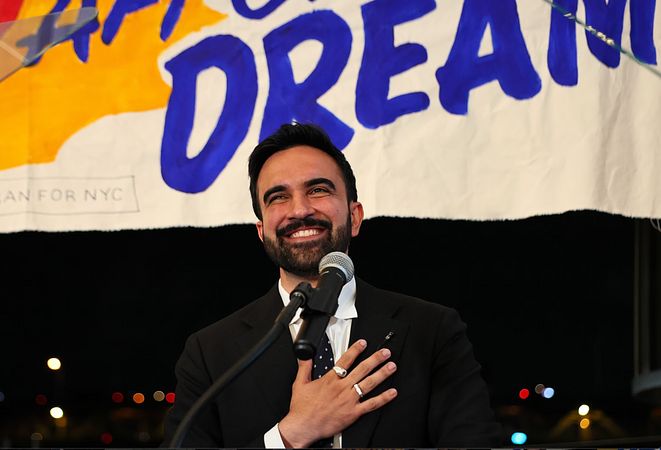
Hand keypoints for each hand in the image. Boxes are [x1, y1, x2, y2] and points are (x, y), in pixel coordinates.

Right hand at [278, 339, 397, 447]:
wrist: (303, 427)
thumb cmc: (302, 408)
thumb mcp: (300, 384)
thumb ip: (304, 367)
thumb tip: (305, 356)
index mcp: (330, 380)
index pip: (346, 360)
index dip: (356, 350)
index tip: (364, 343)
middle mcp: (342, 388)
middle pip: (362, 369)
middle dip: (375, 359)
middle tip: (385, 353)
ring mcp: (349, 400)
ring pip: (369, 384)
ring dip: (382, 374)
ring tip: (391, 366)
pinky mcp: (353, 413)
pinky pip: (371, 404)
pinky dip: (383, 398)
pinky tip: (392, 393)